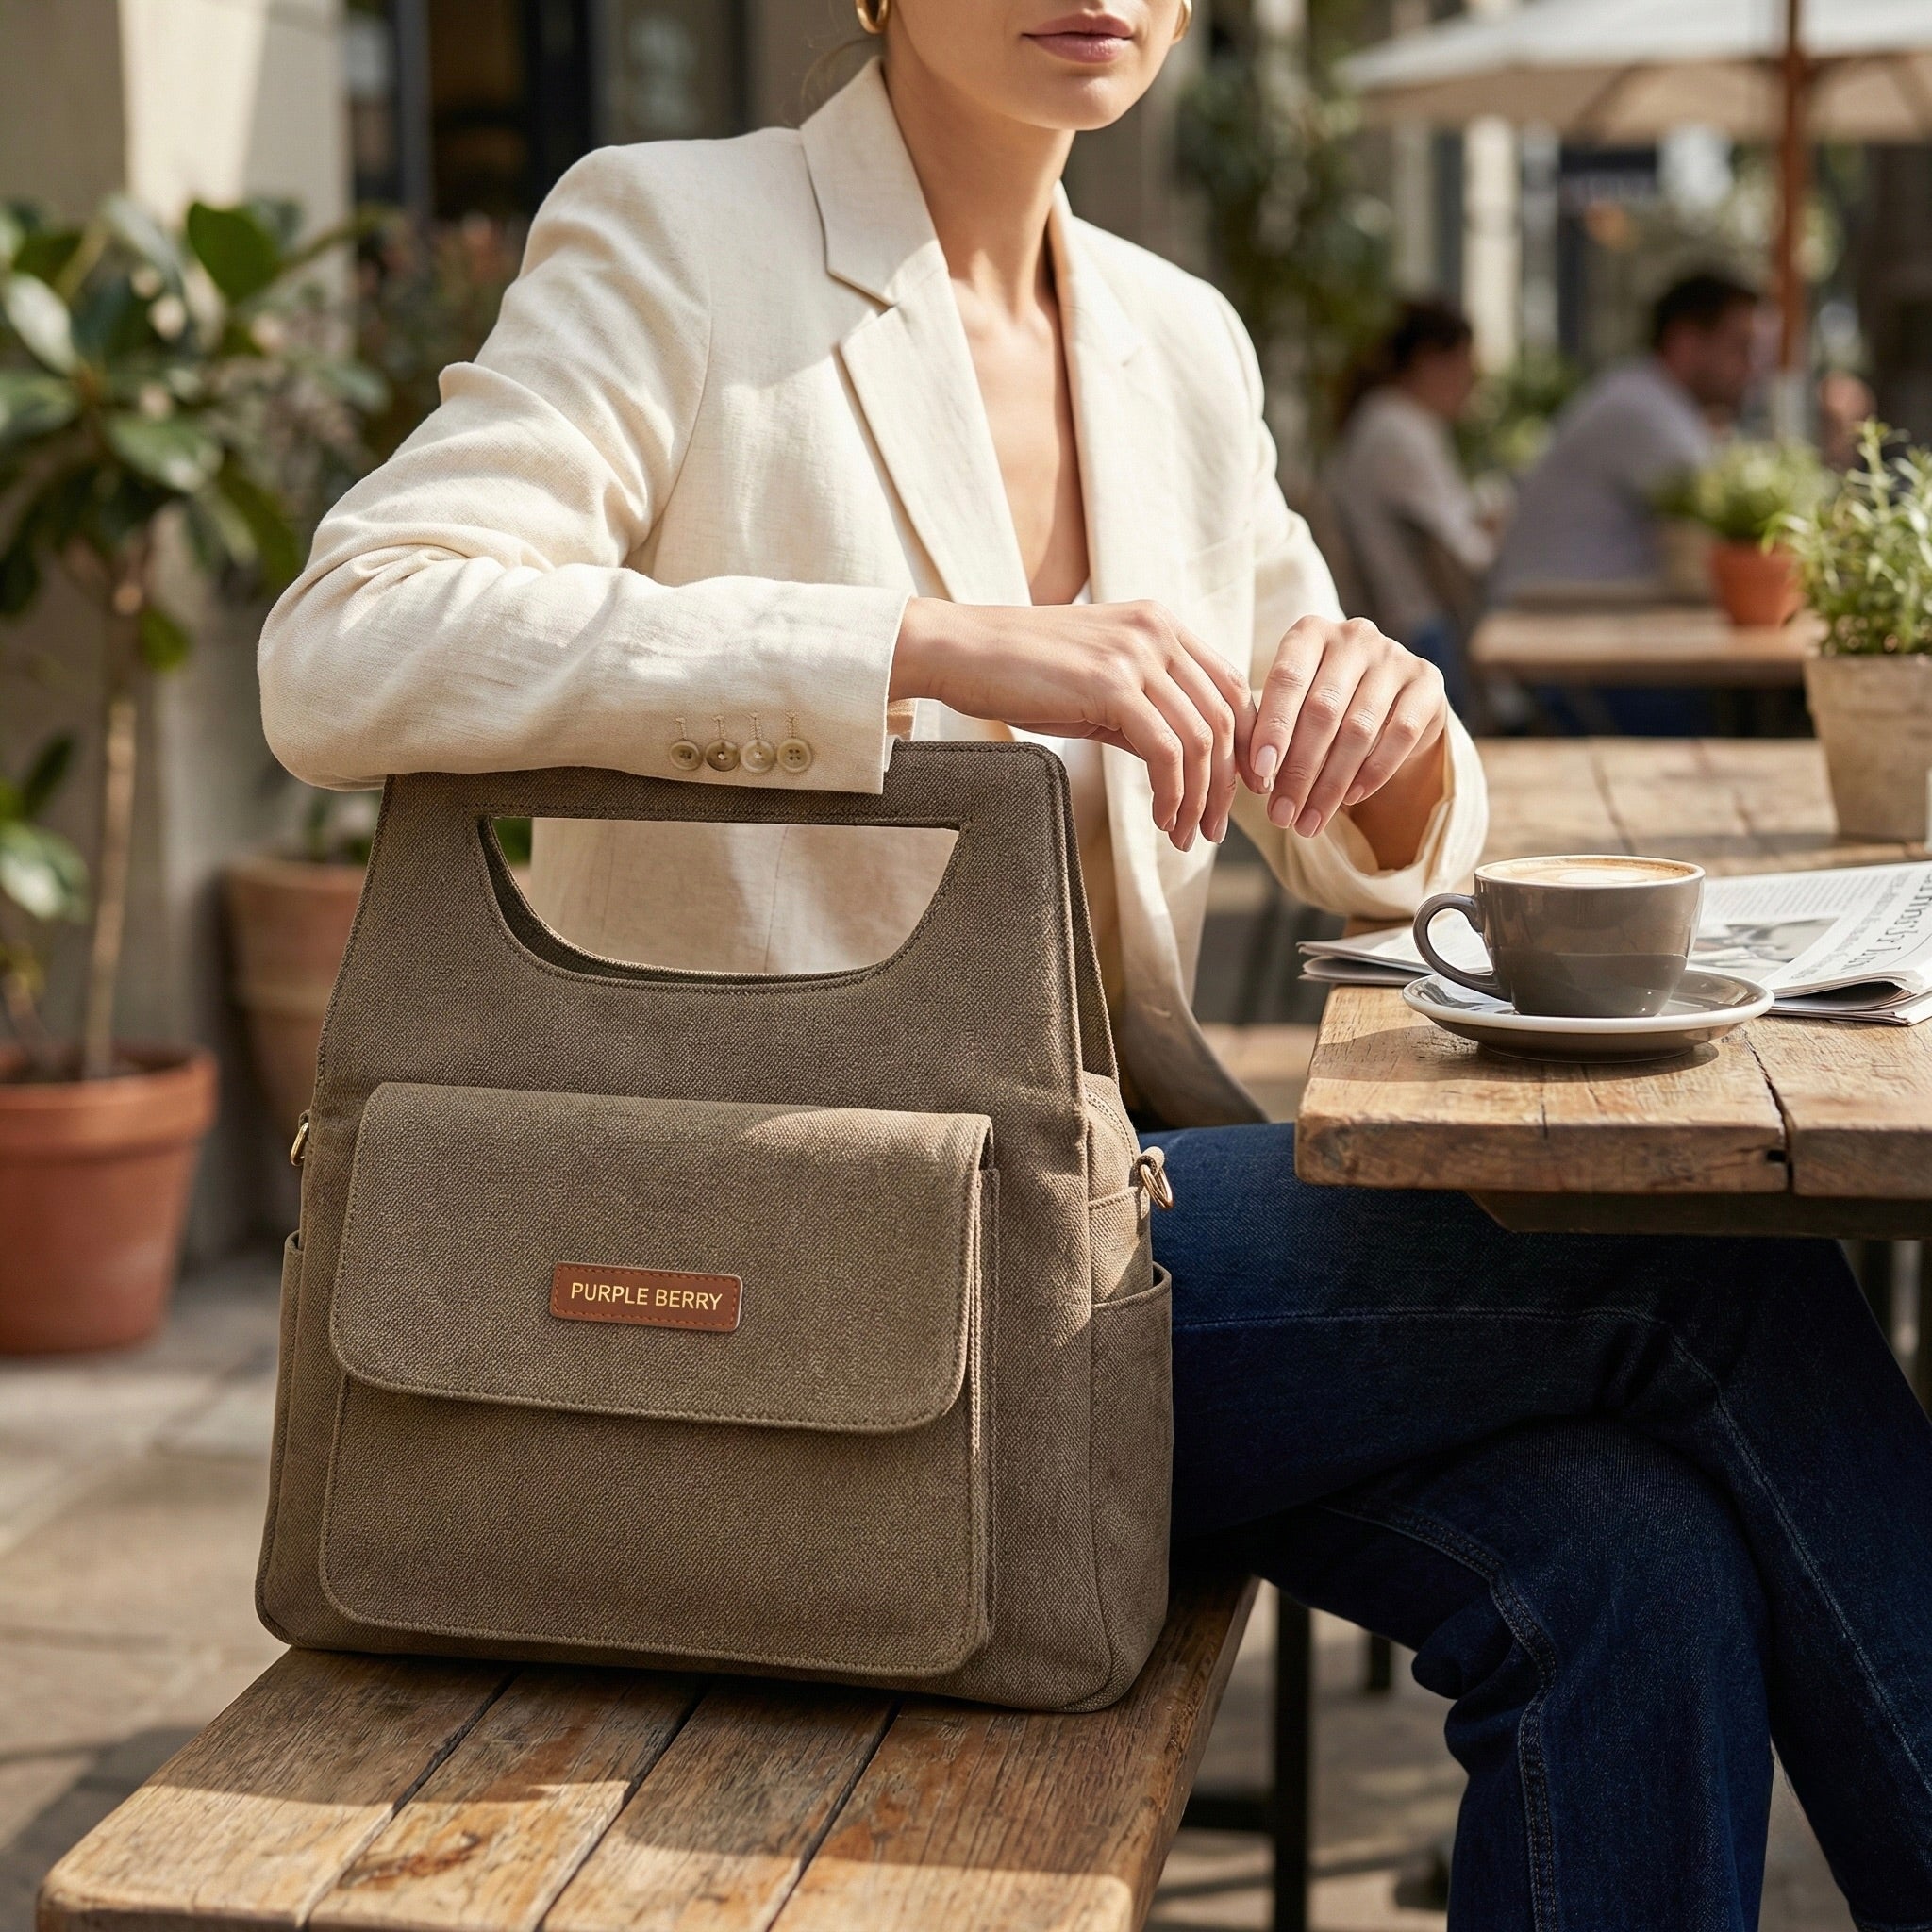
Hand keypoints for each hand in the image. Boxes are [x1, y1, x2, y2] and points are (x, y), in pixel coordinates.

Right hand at [891, 597, 1252, 850]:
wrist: (963, 651)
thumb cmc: (1022, 673)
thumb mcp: (1097, 685)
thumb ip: (1145, 710)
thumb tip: (1182, 762)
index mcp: (1160, 625)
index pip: (1230, 687)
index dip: (1246, 743)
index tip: (1239, 790)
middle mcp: (1157, 632)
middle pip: (1224, 716)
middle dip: (1226, 782)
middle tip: (1213, 829)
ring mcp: (1136, 654)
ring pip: (1200, 738)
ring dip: (1200, 797)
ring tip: (1187, 834)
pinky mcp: (1110, 684)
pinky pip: (1165, 750)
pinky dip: (1172, 793)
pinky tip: (1163, 819)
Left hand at [1242, 616, 1448, 845]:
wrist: (1390, 703)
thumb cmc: (1325, 706)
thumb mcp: (1294, 709)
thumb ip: (1273, 732)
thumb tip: (1259, 777)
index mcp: (1310, 633)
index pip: (1287, 678)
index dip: (1272, 728)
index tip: (1260, 772)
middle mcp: (1354, 636)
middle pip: (1322, 709)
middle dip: (1299, 770)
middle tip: (1281, 816)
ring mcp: (1395, 656)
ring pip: (1358, 728)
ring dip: (1330, 784)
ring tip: (1309, 822)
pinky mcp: (1428, 683)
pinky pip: (1399, 734)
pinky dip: (1373, 772)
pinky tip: (1351, 799)